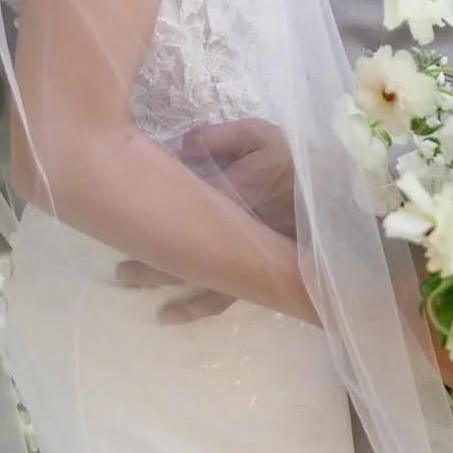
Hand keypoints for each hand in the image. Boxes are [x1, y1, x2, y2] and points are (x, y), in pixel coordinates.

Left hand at [115, 119, 298, 321]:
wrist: (340, 207)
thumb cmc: (302, 167)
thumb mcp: (265, 136)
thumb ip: (224, 135)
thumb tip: (183, 145)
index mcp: (226, 194)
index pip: (176, 196)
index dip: (149, 191)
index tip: (122, 189)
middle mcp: (224, 233)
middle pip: (173, 242)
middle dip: (142, 249)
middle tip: (113, 252)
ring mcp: (235, 258)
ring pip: (187, 274)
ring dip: (155, 278)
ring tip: (124, 277)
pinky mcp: (249, 276)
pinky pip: (218, 297)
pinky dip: (192, 309)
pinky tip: (169, 316)